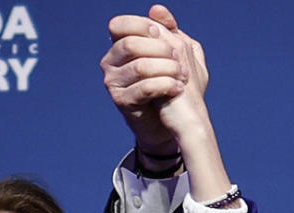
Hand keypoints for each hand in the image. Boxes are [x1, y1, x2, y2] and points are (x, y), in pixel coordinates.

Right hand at [101, 5, 208, 158]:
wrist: (171, 121)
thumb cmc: (172, 84)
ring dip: (167, 69)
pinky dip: (166, 85)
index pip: (119, 25)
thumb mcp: (175, 53)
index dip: (142, 26)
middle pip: (131, 44)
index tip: (163, 34)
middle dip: (160, 49)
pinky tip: (178, 88)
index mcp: (119, 46)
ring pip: (140, 66)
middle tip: (179, 58)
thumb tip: (156, 9)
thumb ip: (167, 30)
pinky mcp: (121, 100)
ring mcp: (113, 82)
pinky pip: (144, 87)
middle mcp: (110, 62)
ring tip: (183, 76)